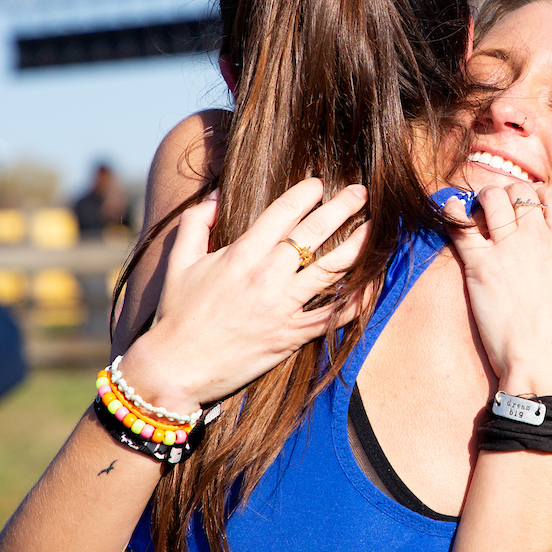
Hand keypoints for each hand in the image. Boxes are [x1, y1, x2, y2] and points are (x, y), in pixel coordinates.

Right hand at [121, 178, 368, 411]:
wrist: (177, 368)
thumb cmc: (177, 314)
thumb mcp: (179, 262)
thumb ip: (196, 222)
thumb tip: (216, 194)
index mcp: (241, 254)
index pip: (282, 213)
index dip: (305, 193)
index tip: (320, 183)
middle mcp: (266, 276)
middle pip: (314, 233)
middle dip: (342, 208)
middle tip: (361, 192)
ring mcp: (282, 307)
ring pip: (330, 270)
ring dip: (357, 247)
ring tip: (374, 229)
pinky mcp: (292, 336)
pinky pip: (332, 316)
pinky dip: (355, 300)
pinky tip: (373, 283)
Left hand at [446, 183, 551, 396]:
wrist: (545, 362)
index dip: (540, 195)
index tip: (530, 201)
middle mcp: (538, 238)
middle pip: (520, 193)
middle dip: (509, 193)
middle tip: (500, 204)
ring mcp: (508, 249)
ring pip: (492, 200)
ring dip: (483, 197)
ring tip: (477, 207)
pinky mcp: (481, 266)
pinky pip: (462, 227)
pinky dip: (453, 212)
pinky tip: (450, 208)